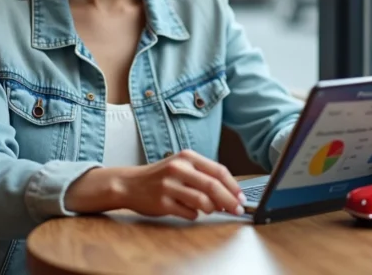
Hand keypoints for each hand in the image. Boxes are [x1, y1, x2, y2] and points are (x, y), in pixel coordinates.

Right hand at [117, 149, 245, 220]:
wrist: (129, 183)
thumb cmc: (161, 176)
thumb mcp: (181, 165)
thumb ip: (203, 174)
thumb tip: (230, 192)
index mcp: (187, 156)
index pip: (219, 171)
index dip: (233, 186)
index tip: (242, 198)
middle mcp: (178, 168)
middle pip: (213, 186)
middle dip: (230, 201)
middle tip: (238, 210)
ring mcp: (169, 186)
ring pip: (203, 202)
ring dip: (212, 209)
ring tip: (211, 209)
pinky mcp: (163, 203)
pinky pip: (189, 213)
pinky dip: (195, 215)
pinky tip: (190, 211)